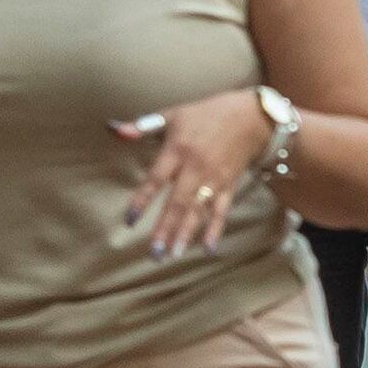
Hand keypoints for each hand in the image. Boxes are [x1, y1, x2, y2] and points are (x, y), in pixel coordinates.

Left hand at [110, 88, 277, 260]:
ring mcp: (214, 178)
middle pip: (178, 202)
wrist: (252, 115)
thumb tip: (115, 130)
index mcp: (178, 149)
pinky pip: (222, 210)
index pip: (156, 180)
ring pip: (198, 210)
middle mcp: (195, 167)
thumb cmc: (208, 113)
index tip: (129, 221)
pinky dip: (216, 228)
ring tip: (174, 254)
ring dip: (186, 233)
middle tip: (154, 252)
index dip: (142, 201)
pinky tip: (209, 248)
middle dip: (165, 228)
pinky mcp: (229, 184)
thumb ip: (144, 126)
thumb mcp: (174, 114)